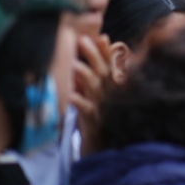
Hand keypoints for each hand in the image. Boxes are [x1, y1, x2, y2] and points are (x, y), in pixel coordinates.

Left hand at [72, 34, 113, 153]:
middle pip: (104, 72)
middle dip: (94, 56)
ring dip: (85, 75)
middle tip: (82, 41)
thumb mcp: (96, 93)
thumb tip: (99, 45)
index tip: (101, 37)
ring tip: (73, 64)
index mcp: (112, 87)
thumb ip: (94, 72)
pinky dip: (80, 102)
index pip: (112, 64)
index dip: (107, 51)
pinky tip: (72, 95)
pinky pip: (87, 111)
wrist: (101, 147)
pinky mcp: (94, 123)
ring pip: (96, 89)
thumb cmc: (98, 116)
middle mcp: (111, 95)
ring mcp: (103, 108)